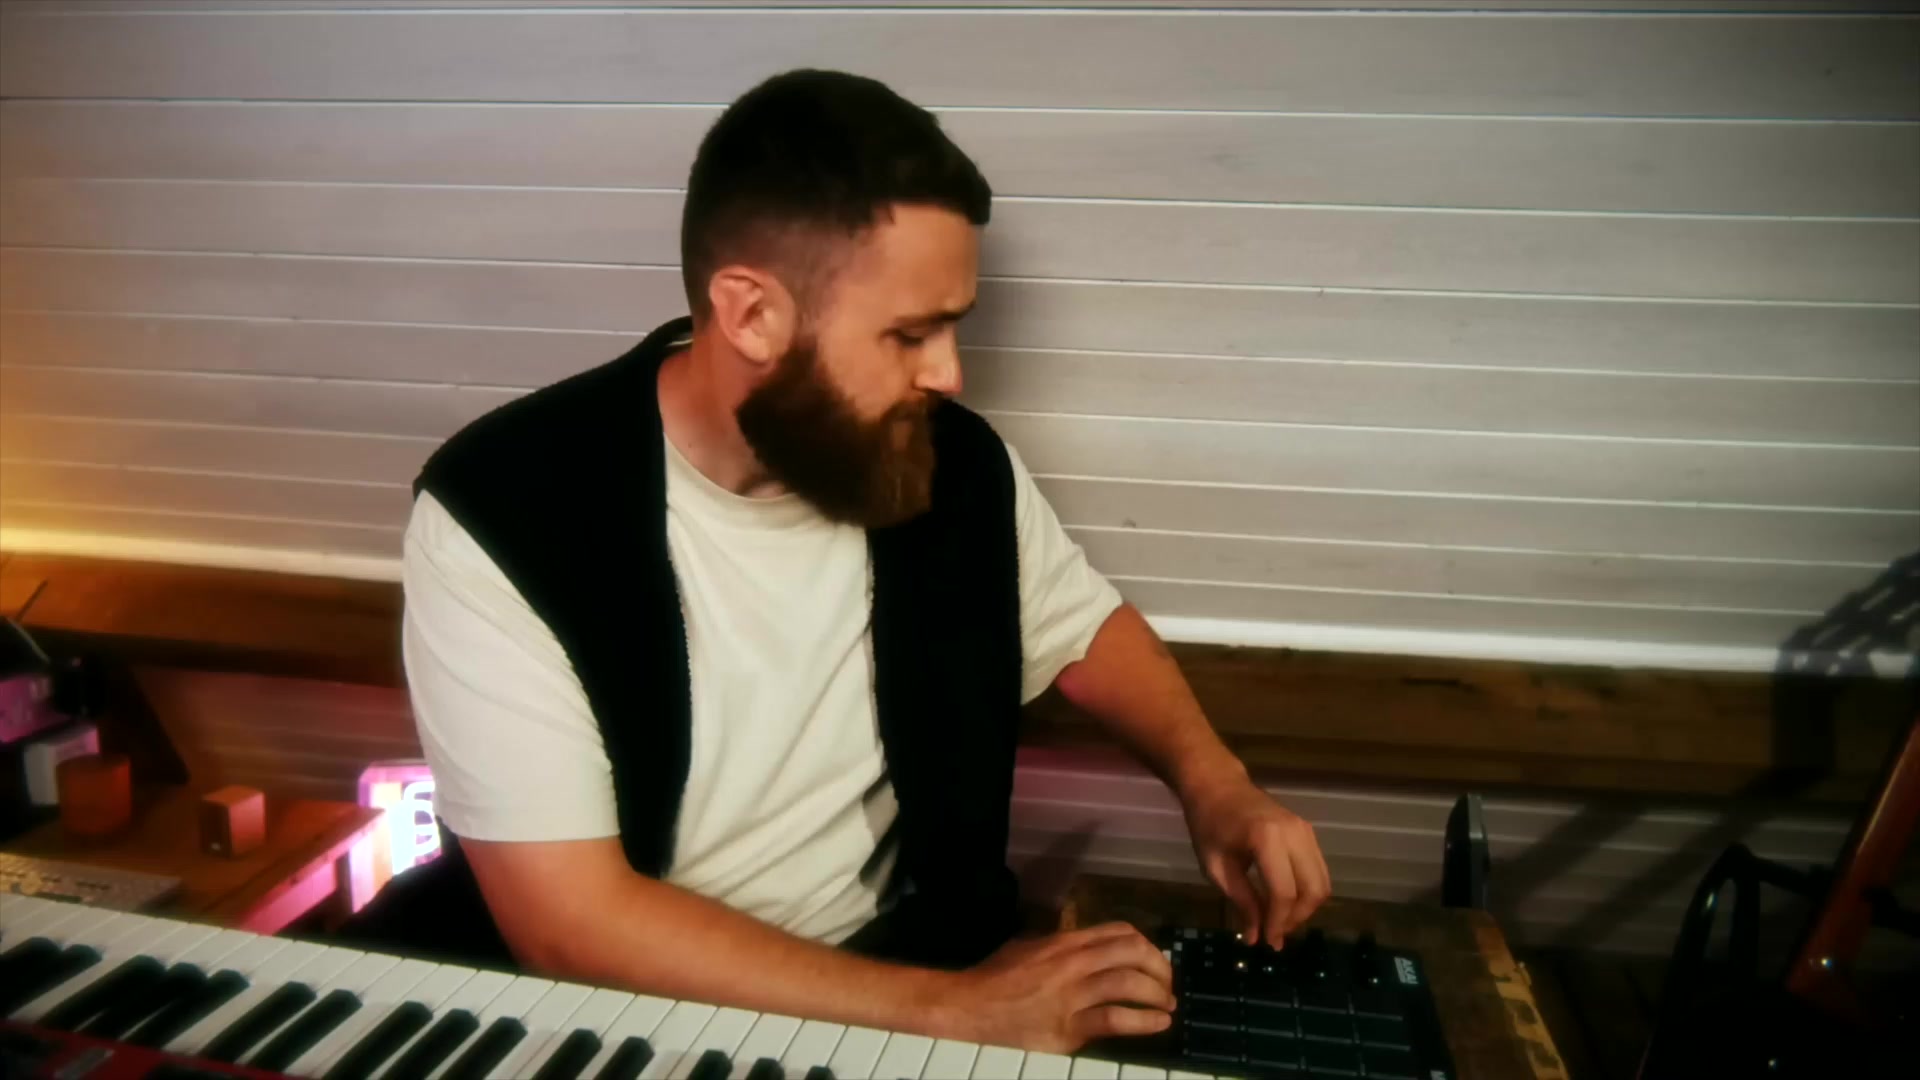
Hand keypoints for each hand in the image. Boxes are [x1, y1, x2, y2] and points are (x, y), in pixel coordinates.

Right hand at [930, 922, 1174, 1052]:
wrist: (969, 1007)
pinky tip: (1159, 1023)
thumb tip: (1089, 949)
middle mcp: (1072, 963)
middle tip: (1167, 983)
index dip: (1146, 945)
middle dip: (1160, 967)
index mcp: (1065, 941)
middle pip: (1132, 953)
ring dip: (1158, 994)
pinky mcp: (1069, 1027)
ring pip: (1129, 984)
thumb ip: (1061, 945)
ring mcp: (1071, 995)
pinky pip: (1115, 1020)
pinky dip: (1144, 1021)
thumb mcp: (1030, 946)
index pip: (1119, 932)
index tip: (1154, 959)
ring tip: (1167, 1004)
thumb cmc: (996, 976)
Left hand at [1181, 771, 1331, 947]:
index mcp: (1267, 839)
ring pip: (1321, 882)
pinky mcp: (1309, 832)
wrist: (1218, 786)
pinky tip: (1286, 902)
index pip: (1283, 892)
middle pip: (1313, 889)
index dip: (1278, 922)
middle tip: (1275, 934)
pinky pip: (1318, 870)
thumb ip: (1241, 901)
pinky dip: (1307, 892)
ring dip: (1305, 908)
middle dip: (1296, 918)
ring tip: (1279, 920)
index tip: (1267, 942)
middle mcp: (1294, 833)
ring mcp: (1305, 830)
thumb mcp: (1215, 867)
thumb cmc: (1209, 825)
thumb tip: (1256, 937)